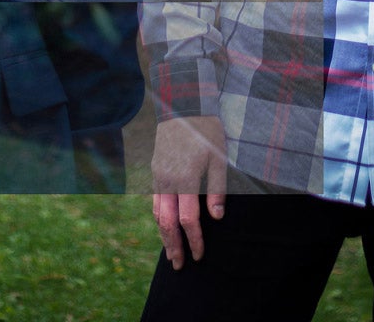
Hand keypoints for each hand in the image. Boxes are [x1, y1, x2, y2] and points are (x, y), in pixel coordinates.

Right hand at [150, 114, 229, 269]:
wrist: (183, 106)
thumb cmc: (206, 132)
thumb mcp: (219, 159)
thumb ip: (218, 190)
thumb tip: (217, 218)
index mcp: (186, 179)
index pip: (188, 219)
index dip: (194, 240)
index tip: (199, 256)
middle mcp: (167, 180)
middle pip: (166, 222)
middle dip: (173, 246)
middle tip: (179, 266)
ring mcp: (158, 176)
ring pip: (156, 213)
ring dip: (163, 235)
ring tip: (170, 252)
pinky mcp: (155, 170)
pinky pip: (154, 200)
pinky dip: (158, 218)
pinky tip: (163, 227)